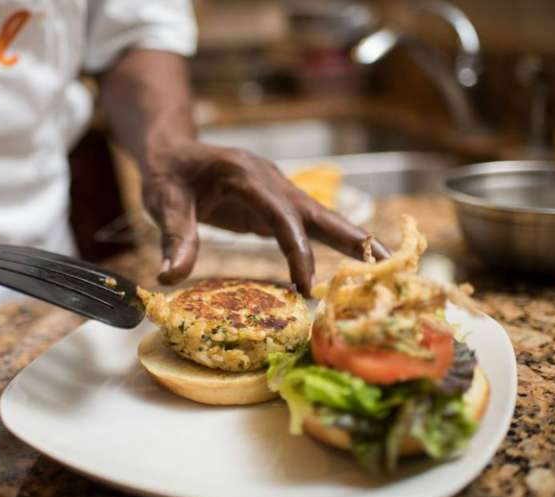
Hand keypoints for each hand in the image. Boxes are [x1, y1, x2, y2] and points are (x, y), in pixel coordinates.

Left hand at [142, 140, 389, 295]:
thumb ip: (174, 237)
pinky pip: (304, 225)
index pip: (280, 215)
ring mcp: (274, 191)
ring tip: (387, 263)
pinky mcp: (272, 205)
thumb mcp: (163, 202)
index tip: (305, 286)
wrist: (171, 151)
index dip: (297, 250)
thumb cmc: (167, 173)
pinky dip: (328, 242)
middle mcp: (268, 180)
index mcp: (245, 175)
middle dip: (352, 236)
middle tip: (391, 261)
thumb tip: (170, 278)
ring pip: (317, 216)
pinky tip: (349, 260)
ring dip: (350, 239)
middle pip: (317, 210)